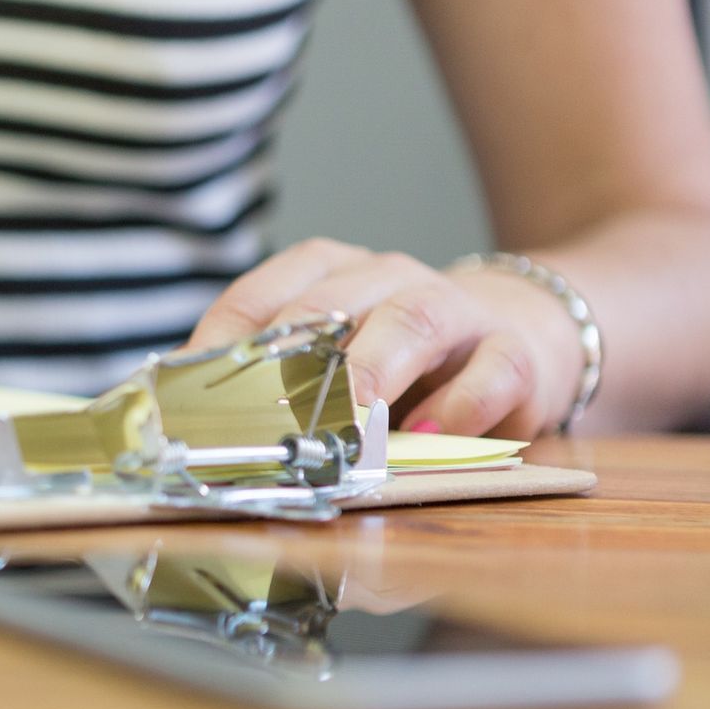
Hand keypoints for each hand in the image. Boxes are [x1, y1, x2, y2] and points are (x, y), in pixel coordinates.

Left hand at [184, 239, 583, 438]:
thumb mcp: (334, 364)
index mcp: (328, 274)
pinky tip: (430, 434)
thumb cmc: (401, 359)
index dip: (219, 349)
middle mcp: (387, 279)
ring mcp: (455, 309)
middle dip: (290, 360)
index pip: (259, 298)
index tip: (188, 402)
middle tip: (260, 415)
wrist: (521, 335)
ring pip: (411, 320)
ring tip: (348, 418)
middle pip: (329, 305)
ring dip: (372, 371)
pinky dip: (461, 405)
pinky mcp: (514, 352)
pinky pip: (491, 370)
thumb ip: (273, 387)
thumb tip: (193, 432)